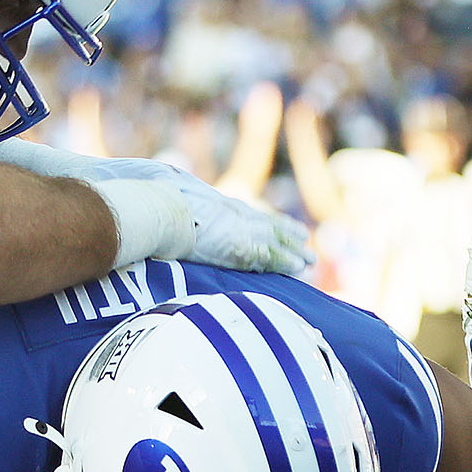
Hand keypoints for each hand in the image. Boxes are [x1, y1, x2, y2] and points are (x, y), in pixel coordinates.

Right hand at [0, 142, 312, 274]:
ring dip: (279, 240)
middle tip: (291, 238)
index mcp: (147, 188)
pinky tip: (300, 262)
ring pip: (251, 226)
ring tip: (306, 254)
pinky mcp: (211, 232)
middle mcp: (179, 192)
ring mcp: (196, 209)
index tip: (233, 220)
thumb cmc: (58, 208)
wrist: (79, 213)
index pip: (189, 201)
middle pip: (228, 210)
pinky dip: (278, 252)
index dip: (215, 214)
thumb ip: (36, 213)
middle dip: (261, 225)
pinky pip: (255, 246)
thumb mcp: (47, 206)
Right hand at [175, 178, 310, 273]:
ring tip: (310, 261)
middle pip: (269, 225)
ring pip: (274, 242)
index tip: (282, 226)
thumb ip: (185, 210)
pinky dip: (284, 262)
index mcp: (222, 206)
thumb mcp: (177, 203)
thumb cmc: (161, 207)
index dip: (269, 222)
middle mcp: (235, 216)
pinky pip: (268, 257)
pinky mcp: (239, 248)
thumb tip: (169, 213)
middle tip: (305, 242)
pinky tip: (298, 268)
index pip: (252, 215)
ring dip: (293, 252)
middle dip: (288, 235)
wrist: (162, 211)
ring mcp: (238, 231)